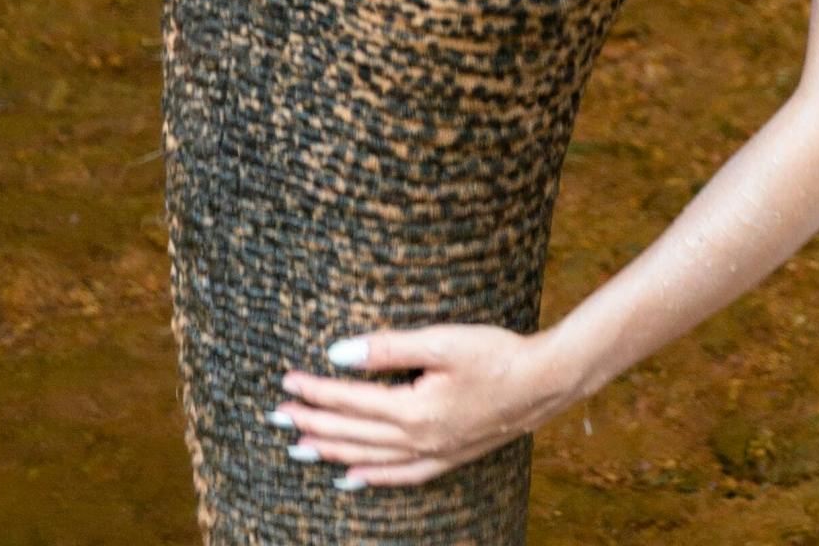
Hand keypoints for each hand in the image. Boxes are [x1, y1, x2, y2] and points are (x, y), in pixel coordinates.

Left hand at [274, 323, 564, 490]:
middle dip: (311, 424)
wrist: (543, 383)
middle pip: (352, 434)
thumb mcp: (441, 340)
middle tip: (275, 417)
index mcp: (413, 410)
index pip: (350, 402)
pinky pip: (398, 476)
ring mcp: (432, 454)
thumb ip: (387, 348)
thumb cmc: (495, 354)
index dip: (315, 392)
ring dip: (330, 452)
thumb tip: (338, 354)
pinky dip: (370, 478)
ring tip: (298, 448)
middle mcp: (417, 440)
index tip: (286, 382)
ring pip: (369, 459)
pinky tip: (350, 478)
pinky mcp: (446, 458)